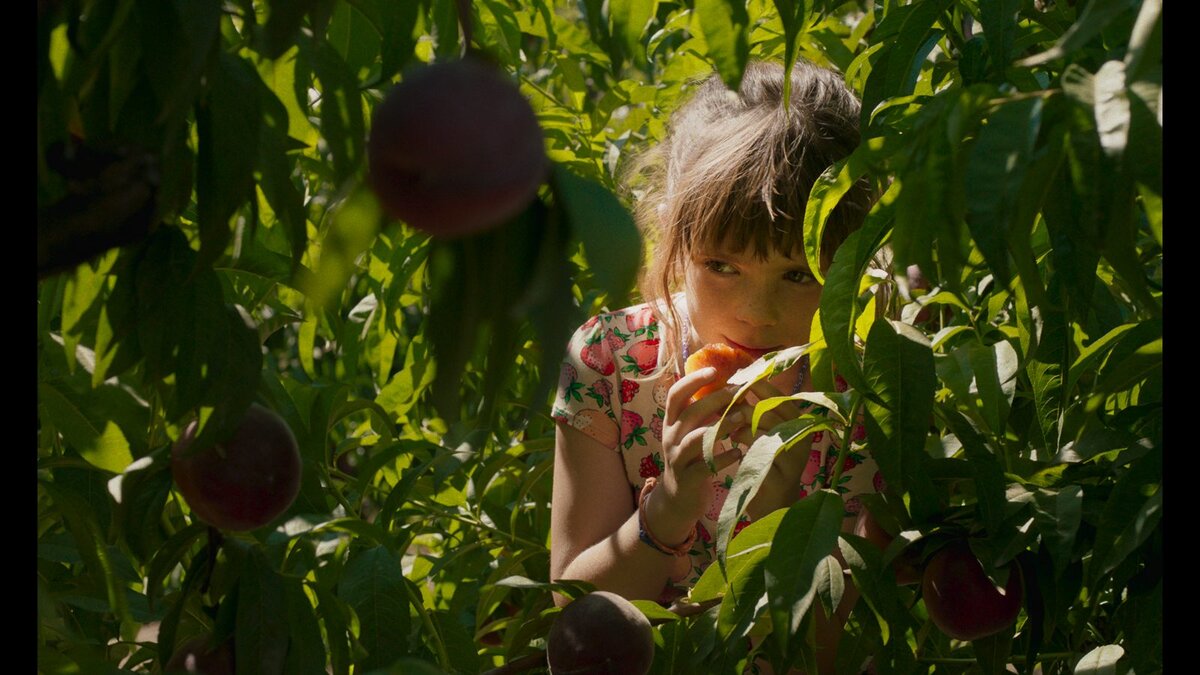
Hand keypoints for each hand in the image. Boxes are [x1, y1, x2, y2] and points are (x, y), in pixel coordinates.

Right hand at [643, 367, 746, 542]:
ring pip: (696, 438)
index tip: (714, 370)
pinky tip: (740, 451)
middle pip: (689, 412)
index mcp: (672, 422)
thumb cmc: (692, 458)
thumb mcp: (692, 432)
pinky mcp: (687, 478)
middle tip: (740, 392)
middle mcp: (671, 437)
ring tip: (743, 418)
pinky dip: (724, 457)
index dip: (692, 381)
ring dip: (721, 425)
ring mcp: (677, 458)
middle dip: (715, 400)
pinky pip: (705, 465)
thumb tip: (735, 387)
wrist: (678, 498)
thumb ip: (706, 413)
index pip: (675, 395)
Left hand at [730, 378, 812, 502]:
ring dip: (738, 425)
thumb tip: (732, 383)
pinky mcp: (782, 474)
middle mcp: (803, 436)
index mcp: (800, 422)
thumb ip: (753, 410)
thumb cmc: (765, 464)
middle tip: (722, 408)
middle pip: (769, 408)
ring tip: (728, 429)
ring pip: (762, 426)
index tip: (733, 381)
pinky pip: (757, 449)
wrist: (773, 506)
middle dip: (741, 405)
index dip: (756, 385)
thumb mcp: (762, 433)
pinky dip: (742, 443)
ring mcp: (795, 456)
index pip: (779, 394)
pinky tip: (734, 446)